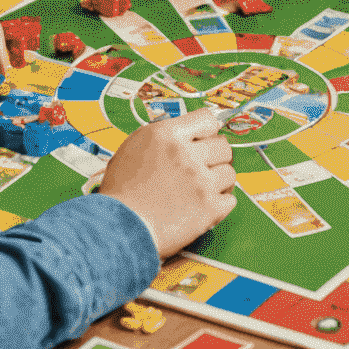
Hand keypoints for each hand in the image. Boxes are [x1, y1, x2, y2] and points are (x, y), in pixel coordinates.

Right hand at [99, 109, 235, 257]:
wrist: (118, 228)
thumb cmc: (120, 192)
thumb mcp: (133, 148)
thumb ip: (162, 137)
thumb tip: (185, 133)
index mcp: (166, 134)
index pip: (206, 119)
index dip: (207, 130)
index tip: (205, 140)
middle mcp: (186, 154)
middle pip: (223, 145)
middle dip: (215, 156)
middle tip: (205, 167)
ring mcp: (200, 181)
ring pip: (229, 173)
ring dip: (219, 181)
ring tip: (203, 189)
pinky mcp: (209, 208)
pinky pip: (230, 200)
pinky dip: (220, 203)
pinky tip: (205, 206)